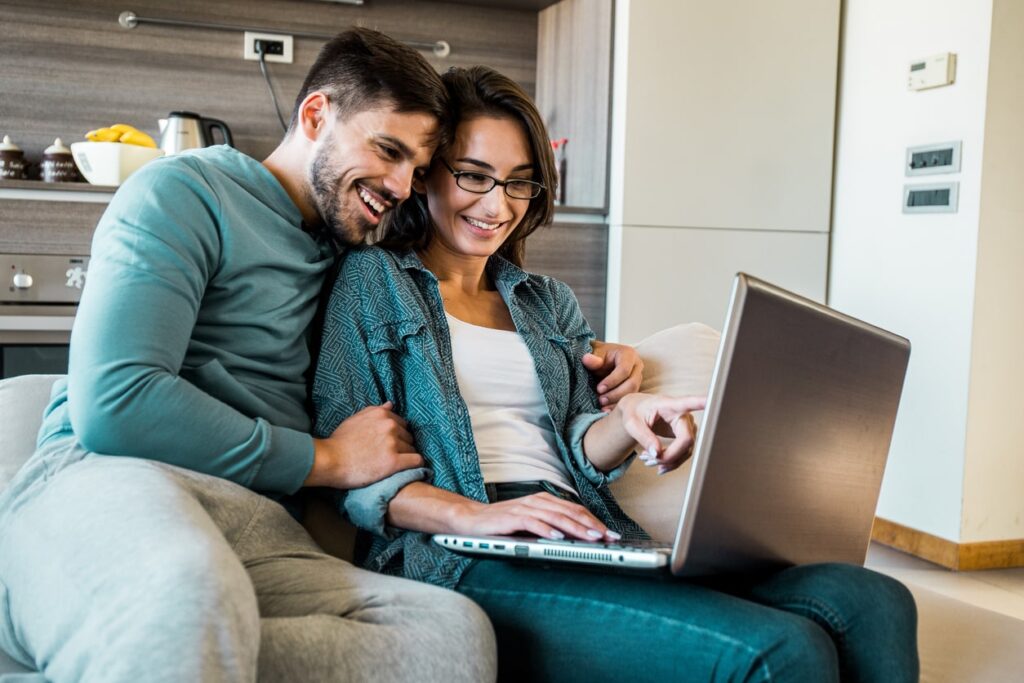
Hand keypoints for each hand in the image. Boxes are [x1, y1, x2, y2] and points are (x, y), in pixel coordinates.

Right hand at [306, 402, 423, 488]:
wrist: (330, 460)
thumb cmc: (339, 442)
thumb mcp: (355, 419)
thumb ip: (374, 411)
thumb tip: (390, 404)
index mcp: (381, 414)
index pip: (402, 423)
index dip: (397, 435)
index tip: (390, 445)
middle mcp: (390, 425)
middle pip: (408, 436)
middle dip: (402, 445)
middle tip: (391, 456)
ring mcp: (392, 443)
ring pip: (412, 449)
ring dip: (406, 456)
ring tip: (395, 465)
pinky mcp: (394, 461)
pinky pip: (416, 461)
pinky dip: (415, 465)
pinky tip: (409, 469)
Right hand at [452, 493, 620, 541]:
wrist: (471, 519)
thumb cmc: (503, 523)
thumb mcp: (532, 523)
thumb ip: (551, 526)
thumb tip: (577, 539)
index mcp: (544, 501)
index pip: (575, 510)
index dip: (595, 521)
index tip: (611, 534)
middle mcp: (537, 501)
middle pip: (570, 512)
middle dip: (591, 525)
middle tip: (608, 537)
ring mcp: (524, 508)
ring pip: (556, 517)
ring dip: (575, 528)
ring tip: (591, 538)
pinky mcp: (511, 518)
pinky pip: (533, 523)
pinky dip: (547, 530)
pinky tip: (558, 538)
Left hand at [583, 341, 643, 411]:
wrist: (601, 359)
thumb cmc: (599, 355)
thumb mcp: (594, 354)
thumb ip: (592, 359)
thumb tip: (586, 359)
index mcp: (628, 354)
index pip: (624, 370)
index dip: (612, 381)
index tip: (599, 389)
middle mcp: (636, 366)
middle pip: (632, 383)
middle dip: (615, 394)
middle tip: (600, 400)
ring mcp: (637, 377)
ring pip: (632, 393)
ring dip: (617, 401)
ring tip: (602, 406)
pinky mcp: (634, 387)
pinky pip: (629, 398)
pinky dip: (617, 405)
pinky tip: (607, 410)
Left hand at [617, 393, 705, 474]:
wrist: (636, 412)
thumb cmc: (634, 412)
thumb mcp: (632, 423)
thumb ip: (644, 437)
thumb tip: (657, 454)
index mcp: (670, 405)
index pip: (689, 403)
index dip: (703, 403)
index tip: (714, 400)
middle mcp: (684, 415)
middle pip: (687, 440)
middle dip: (669, 456)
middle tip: (648, 460)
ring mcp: (687, 427)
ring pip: (686, 451)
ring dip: (668, 461)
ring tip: (647, 461)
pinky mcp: (685, 437)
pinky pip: (684, 453)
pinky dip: (670, 462)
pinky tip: (658, 464)